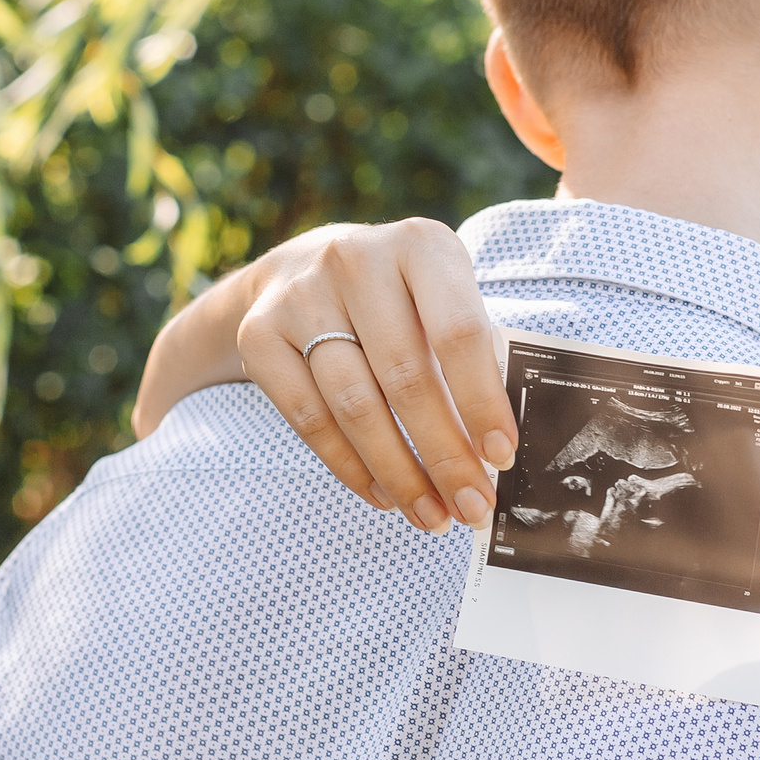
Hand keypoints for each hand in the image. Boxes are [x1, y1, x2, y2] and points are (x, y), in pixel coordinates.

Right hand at [230, 219, 515, 531]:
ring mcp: (300, 294)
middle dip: (445, 455)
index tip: (501, 457)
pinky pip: (309, 417)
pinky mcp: (259, 333)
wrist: (297, 269)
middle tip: (472, 507)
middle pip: (406, 377)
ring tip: (432, 515)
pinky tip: (382, 495)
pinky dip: (350, 466)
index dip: (481, 401)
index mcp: (421, 245)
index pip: (458, 332)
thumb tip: (496, 452)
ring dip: (399, 473)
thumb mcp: (442, 297)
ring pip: (355, 406)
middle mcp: (356, 259)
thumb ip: (472, 355)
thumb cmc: (399, 298)